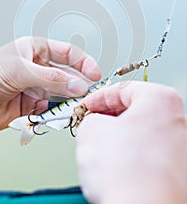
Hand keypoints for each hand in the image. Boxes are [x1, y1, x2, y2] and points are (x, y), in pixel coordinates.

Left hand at [0, 36, 100, 133]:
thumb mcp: (20, 71)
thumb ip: (52, 79)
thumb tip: (79, 85)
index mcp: (35, 50)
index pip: (68, 53)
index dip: (84, 63)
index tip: (96, 75)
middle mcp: (37, 68)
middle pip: (67, 76)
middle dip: (78, 86)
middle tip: (87, 97)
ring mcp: (34, 87)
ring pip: (60, 94)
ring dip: (68, 102)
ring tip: (74, 107)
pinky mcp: (29, 106)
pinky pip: (49, 109)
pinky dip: (55, 113)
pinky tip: (56, 115)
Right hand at [76, 81, 186, 203]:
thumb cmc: (128, 174)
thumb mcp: (91, 130)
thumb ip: (91, 118)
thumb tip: (93, 122)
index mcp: (161, 99)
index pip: (121, 89)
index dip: (96, 98)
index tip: (85, 108)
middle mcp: (177, 120)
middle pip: (133, 110)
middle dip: (107, 118)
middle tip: (89, 125)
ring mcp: (180, 147)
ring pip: (140, 132)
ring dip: (117, 137)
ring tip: (100, 149)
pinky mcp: (177, 170)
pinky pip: (147, 153)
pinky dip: (130, 155)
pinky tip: (115, 167)